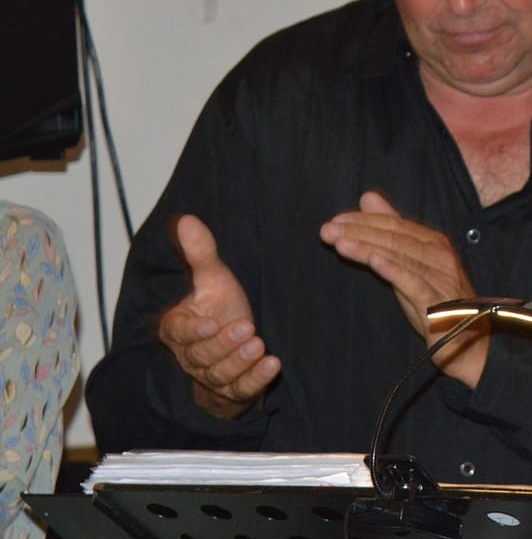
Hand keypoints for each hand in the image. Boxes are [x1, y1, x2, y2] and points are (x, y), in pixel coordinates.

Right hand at [157, 214, 280, 419]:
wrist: (233, 343)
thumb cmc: (218, 307)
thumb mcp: (212, 279)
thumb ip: (200, 254)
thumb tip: (186, 219)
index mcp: (180, 329)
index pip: (180, 333)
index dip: (193, 331)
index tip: (209, 323)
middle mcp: (192, 356)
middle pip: (202, 356)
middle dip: (223, 344)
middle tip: (247, 329)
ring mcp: (212, 375)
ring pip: (220, 374)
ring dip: (239, 362)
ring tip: (259, 345)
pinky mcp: (234, 389)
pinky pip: (242, 389)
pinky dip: (256, 379)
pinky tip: (273, 365)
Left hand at [319, 191, 487, 386]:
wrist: (469, 344)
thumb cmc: (436, 300)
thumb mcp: (410, 263)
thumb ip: (391, 230)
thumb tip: (368, 197)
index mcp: (434, 242)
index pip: (395, 224)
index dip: (364, 221)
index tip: (335, 221)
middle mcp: (440, 255)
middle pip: (395, 237)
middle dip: (359, 232)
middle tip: (327, 230)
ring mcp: (442, 278)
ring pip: (400, 257)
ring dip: (368, 248)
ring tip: (339, 243)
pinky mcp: (439, 302)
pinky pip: (414, 283)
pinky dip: (394, 270)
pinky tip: (374, 262)